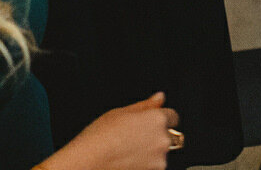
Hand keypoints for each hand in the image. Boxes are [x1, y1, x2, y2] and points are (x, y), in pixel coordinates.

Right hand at [48, 92, 179, 169]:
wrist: (87, 164)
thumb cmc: (99, 138)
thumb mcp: (120, 112)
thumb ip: (145, 105)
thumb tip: (159, 98)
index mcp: (156, 119)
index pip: (172, 116)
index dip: (160, 119)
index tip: (150, 123)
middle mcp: (162, 139)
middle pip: (168, 135)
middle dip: (156, 136)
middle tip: (134, 138)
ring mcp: (159, 159)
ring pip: (161, 152)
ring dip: (151, 152)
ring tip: (128, 151)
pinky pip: (154, 166)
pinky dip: (146, 164)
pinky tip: (129, 161)